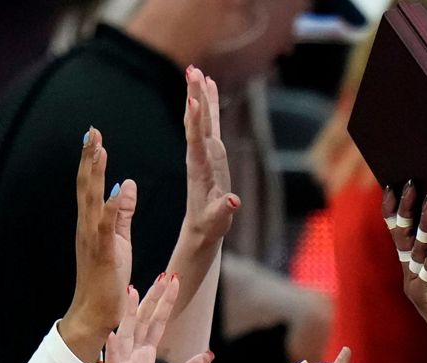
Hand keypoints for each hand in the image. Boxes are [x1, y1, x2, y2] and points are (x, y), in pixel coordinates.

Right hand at [63, 127, 136, 362]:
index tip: (95, 136)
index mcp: (92, 224)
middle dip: (89, 158)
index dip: (92, 161)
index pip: (91, 186)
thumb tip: (127, 183)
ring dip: (94, 174)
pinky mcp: (102, 254)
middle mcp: (87, 227)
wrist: (96, 313)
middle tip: (92, 131)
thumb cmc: (107, 279)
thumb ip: (123, 212)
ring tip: (98, 149)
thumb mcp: (119, 239)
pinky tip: (117, 190)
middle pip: (86, 186)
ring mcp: (92, 240)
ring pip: (92, 200)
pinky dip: (111, 208)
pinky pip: (107, 227)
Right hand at [85, 275, 213, 362]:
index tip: (173, 281)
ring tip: (132, 291)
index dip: (165, 302)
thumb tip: (207, 355)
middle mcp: (132, 357)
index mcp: (144, 357)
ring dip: (130, 314)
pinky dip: (114, 348)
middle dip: (154, 299)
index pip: (157, 323)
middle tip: (164, 275)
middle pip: (144, 322)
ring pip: (126, 335)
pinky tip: (114, 333)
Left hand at [180, 68, 238, 251]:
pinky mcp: (213, 151)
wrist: (202, 226)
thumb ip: (224, 210)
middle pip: (196, 121)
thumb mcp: (217, 221)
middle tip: (192, 71)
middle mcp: (200, 155)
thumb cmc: (210, 225)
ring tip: (198, 70)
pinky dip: (210, 104)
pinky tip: (209, 87)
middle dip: (195, 96)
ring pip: (202, 118)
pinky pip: (210, 123)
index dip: (194, 121)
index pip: (195, 140)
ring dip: (200, 94)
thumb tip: (234, 201)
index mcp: (199, 168)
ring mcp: (206, 151)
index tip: (192, 100)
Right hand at [385, 181, 426, 348]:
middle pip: (402, 236)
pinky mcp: (424, 295)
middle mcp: (409, 274)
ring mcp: (415, 285)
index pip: (397, 234)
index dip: (392, 212)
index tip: (391, 188)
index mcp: (411, 269)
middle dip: (404, 209)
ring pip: (415, 248)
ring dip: (423, 222)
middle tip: (409, 184)